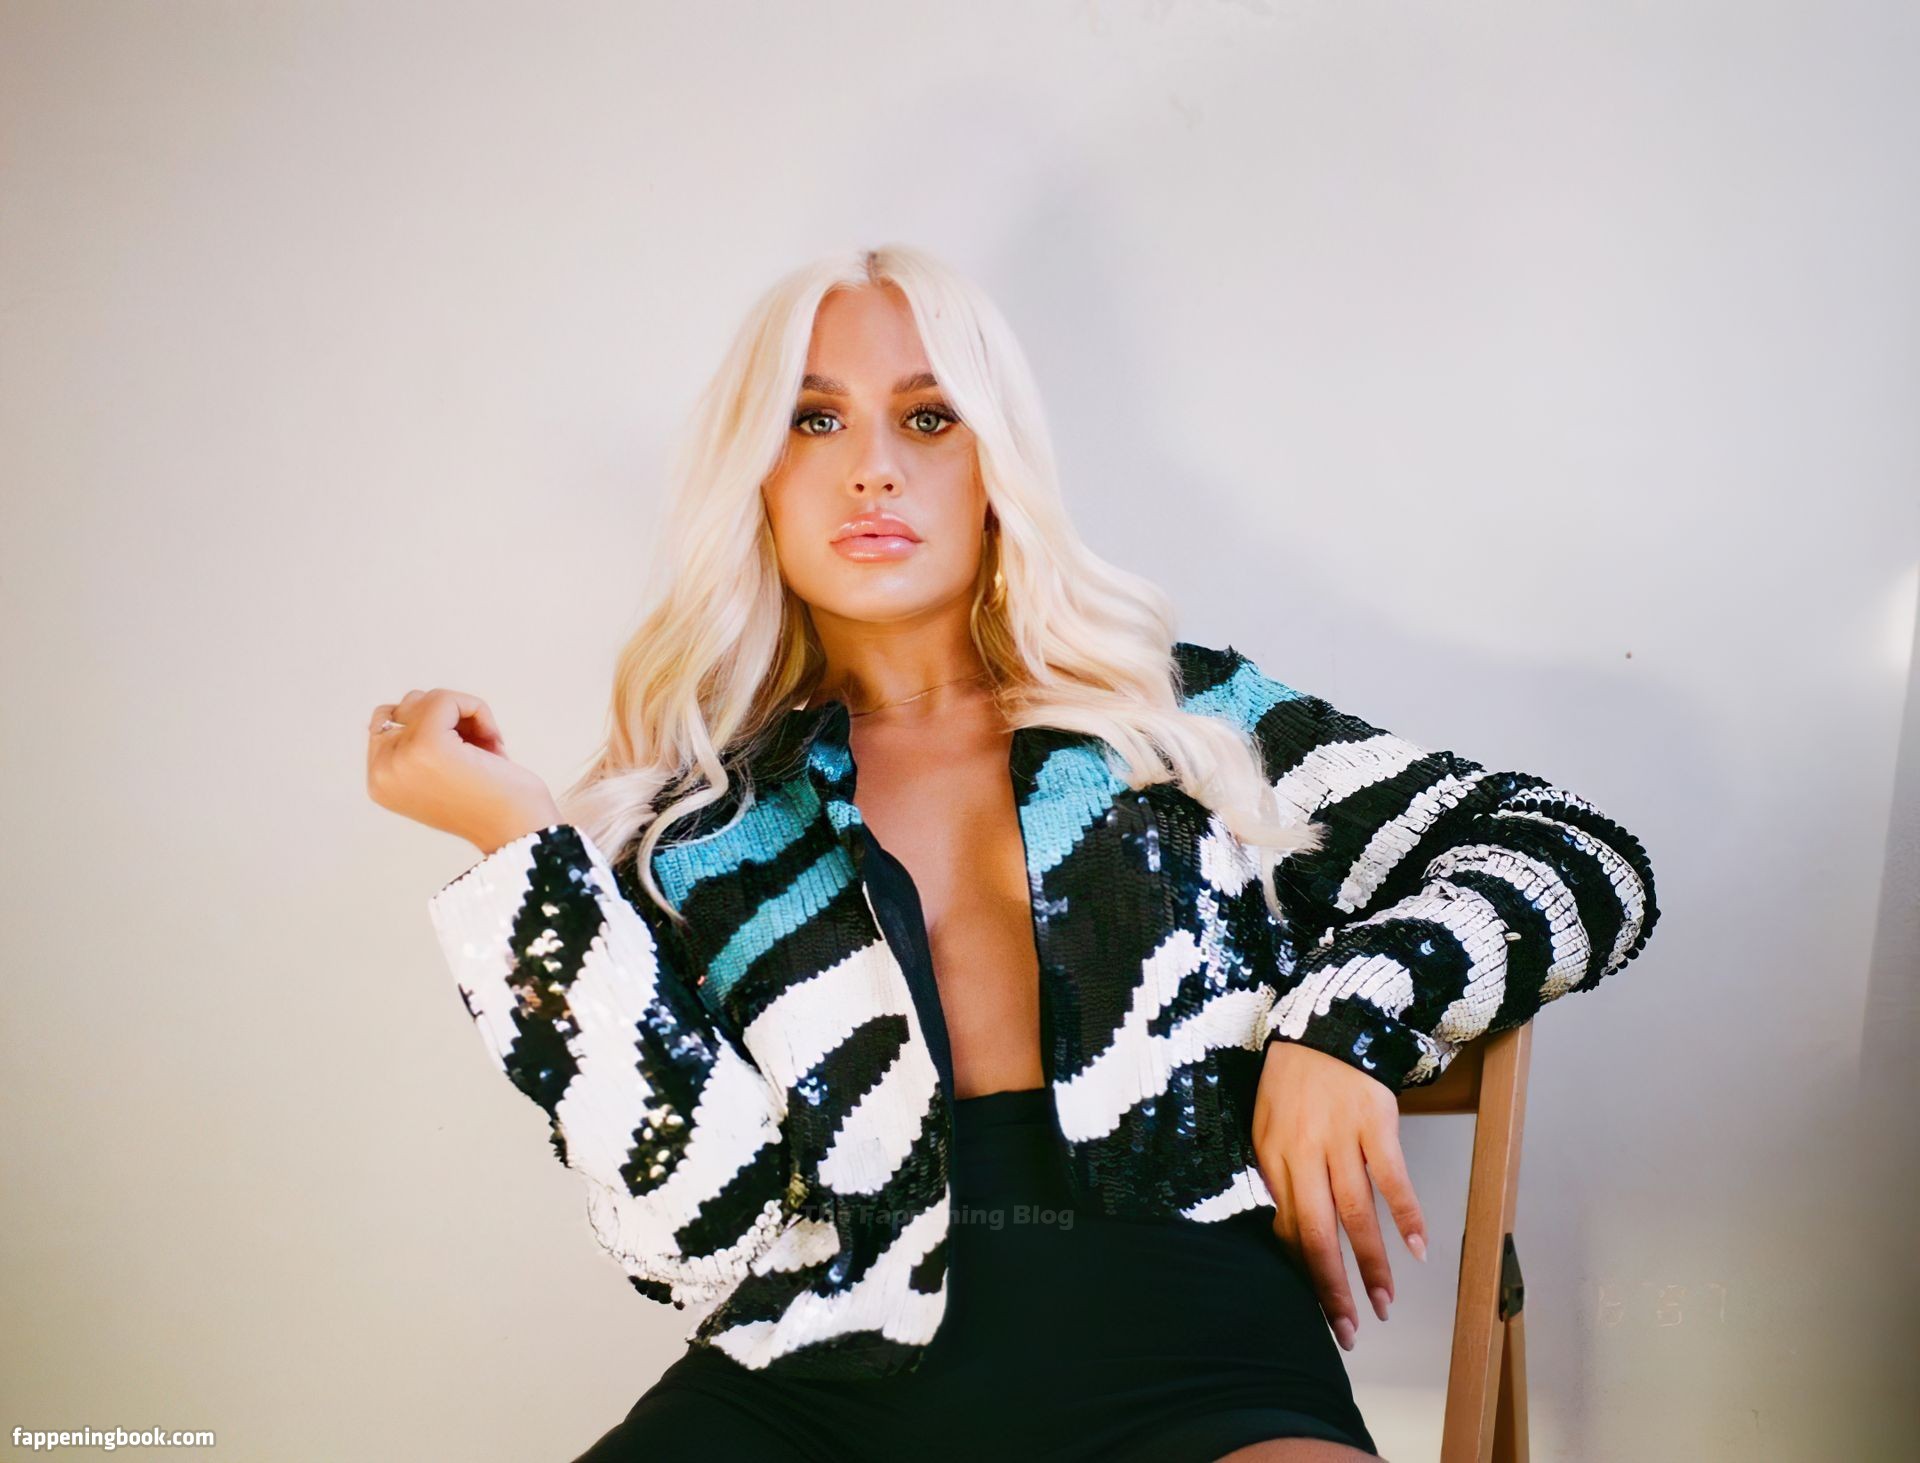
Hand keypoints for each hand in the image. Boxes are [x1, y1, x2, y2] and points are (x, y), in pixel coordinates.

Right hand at [366, 688, 560, 854]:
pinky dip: (478, 710)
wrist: (518, 830)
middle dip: (447, 718)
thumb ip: (416, 744)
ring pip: (427, 699)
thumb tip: (413, 700)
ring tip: (485, 747)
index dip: (433, 725)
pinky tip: (494, 742)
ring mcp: (400, 758)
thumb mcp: (440, 773)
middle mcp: (381, 772)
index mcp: (380, 781)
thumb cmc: (493, 803)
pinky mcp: (427, 744)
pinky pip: (447, 699)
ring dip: (463, 715)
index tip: (463, 752)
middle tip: (478, 747)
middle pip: (406, 707)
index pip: (388, 723)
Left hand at [1252, 1040, 1428, 1352]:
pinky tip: (1417, 1248)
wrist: (1325, 1022)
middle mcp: (1302, 1152)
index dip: (1300, 1272)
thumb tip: (1284, 1230)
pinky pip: (1391, 1176)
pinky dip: (1406, 1214)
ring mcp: (1340, 1137)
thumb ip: (1277, 1175)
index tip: (1314, 1310)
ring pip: (1355, 1213)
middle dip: (1331, 1286)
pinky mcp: (1375, 1122)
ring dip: (1371, 1263)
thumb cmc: (1293, 1080)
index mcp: (1271, 1155)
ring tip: (1383, 1303)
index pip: (1284, 1227)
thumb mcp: (1267, 1124)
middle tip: (1347, 1330)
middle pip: (1316, 1231)